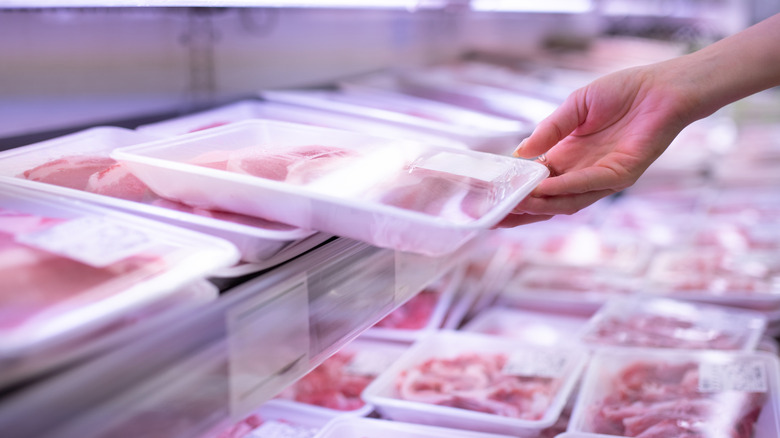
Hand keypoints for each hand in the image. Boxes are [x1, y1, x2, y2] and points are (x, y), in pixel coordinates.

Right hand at [498, 63, 694, 226]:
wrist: (661, 86)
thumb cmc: (622, 93)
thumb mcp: (574, 108)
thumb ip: (548, 131)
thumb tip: (518, 154)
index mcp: (569, 157)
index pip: (537, 184)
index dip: (516, 194)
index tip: (490, 202)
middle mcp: (584, 172)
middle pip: (549, 201)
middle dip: (522, 211)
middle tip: (494, 218)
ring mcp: (604, 177)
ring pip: (567, 200)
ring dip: (541, 204)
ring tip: (515, 205)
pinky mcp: (623, 174)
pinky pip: (590, 184)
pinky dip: (566, 188)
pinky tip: (546, 188)